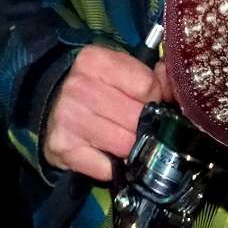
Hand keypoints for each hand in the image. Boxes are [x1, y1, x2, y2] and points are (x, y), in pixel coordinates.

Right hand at [43, 46, 163, 180]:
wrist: (51, 109)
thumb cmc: (94, 89)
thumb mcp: (119, 72)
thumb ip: (153, 77)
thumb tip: (176, 88)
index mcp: (94, 61)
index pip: (146, 85)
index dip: (153, 98)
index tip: (145, 101)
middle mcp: (78, 86)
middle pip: (137, 117)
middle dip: (142, 125)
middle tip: (134, 125)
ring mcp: (68, 118)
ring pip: (125, 144)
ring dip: (129, 147)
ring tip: (121, 139)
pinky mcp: (63, 147)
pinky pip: (106, 167)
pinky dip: (111, 166)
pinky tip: (104, 153)